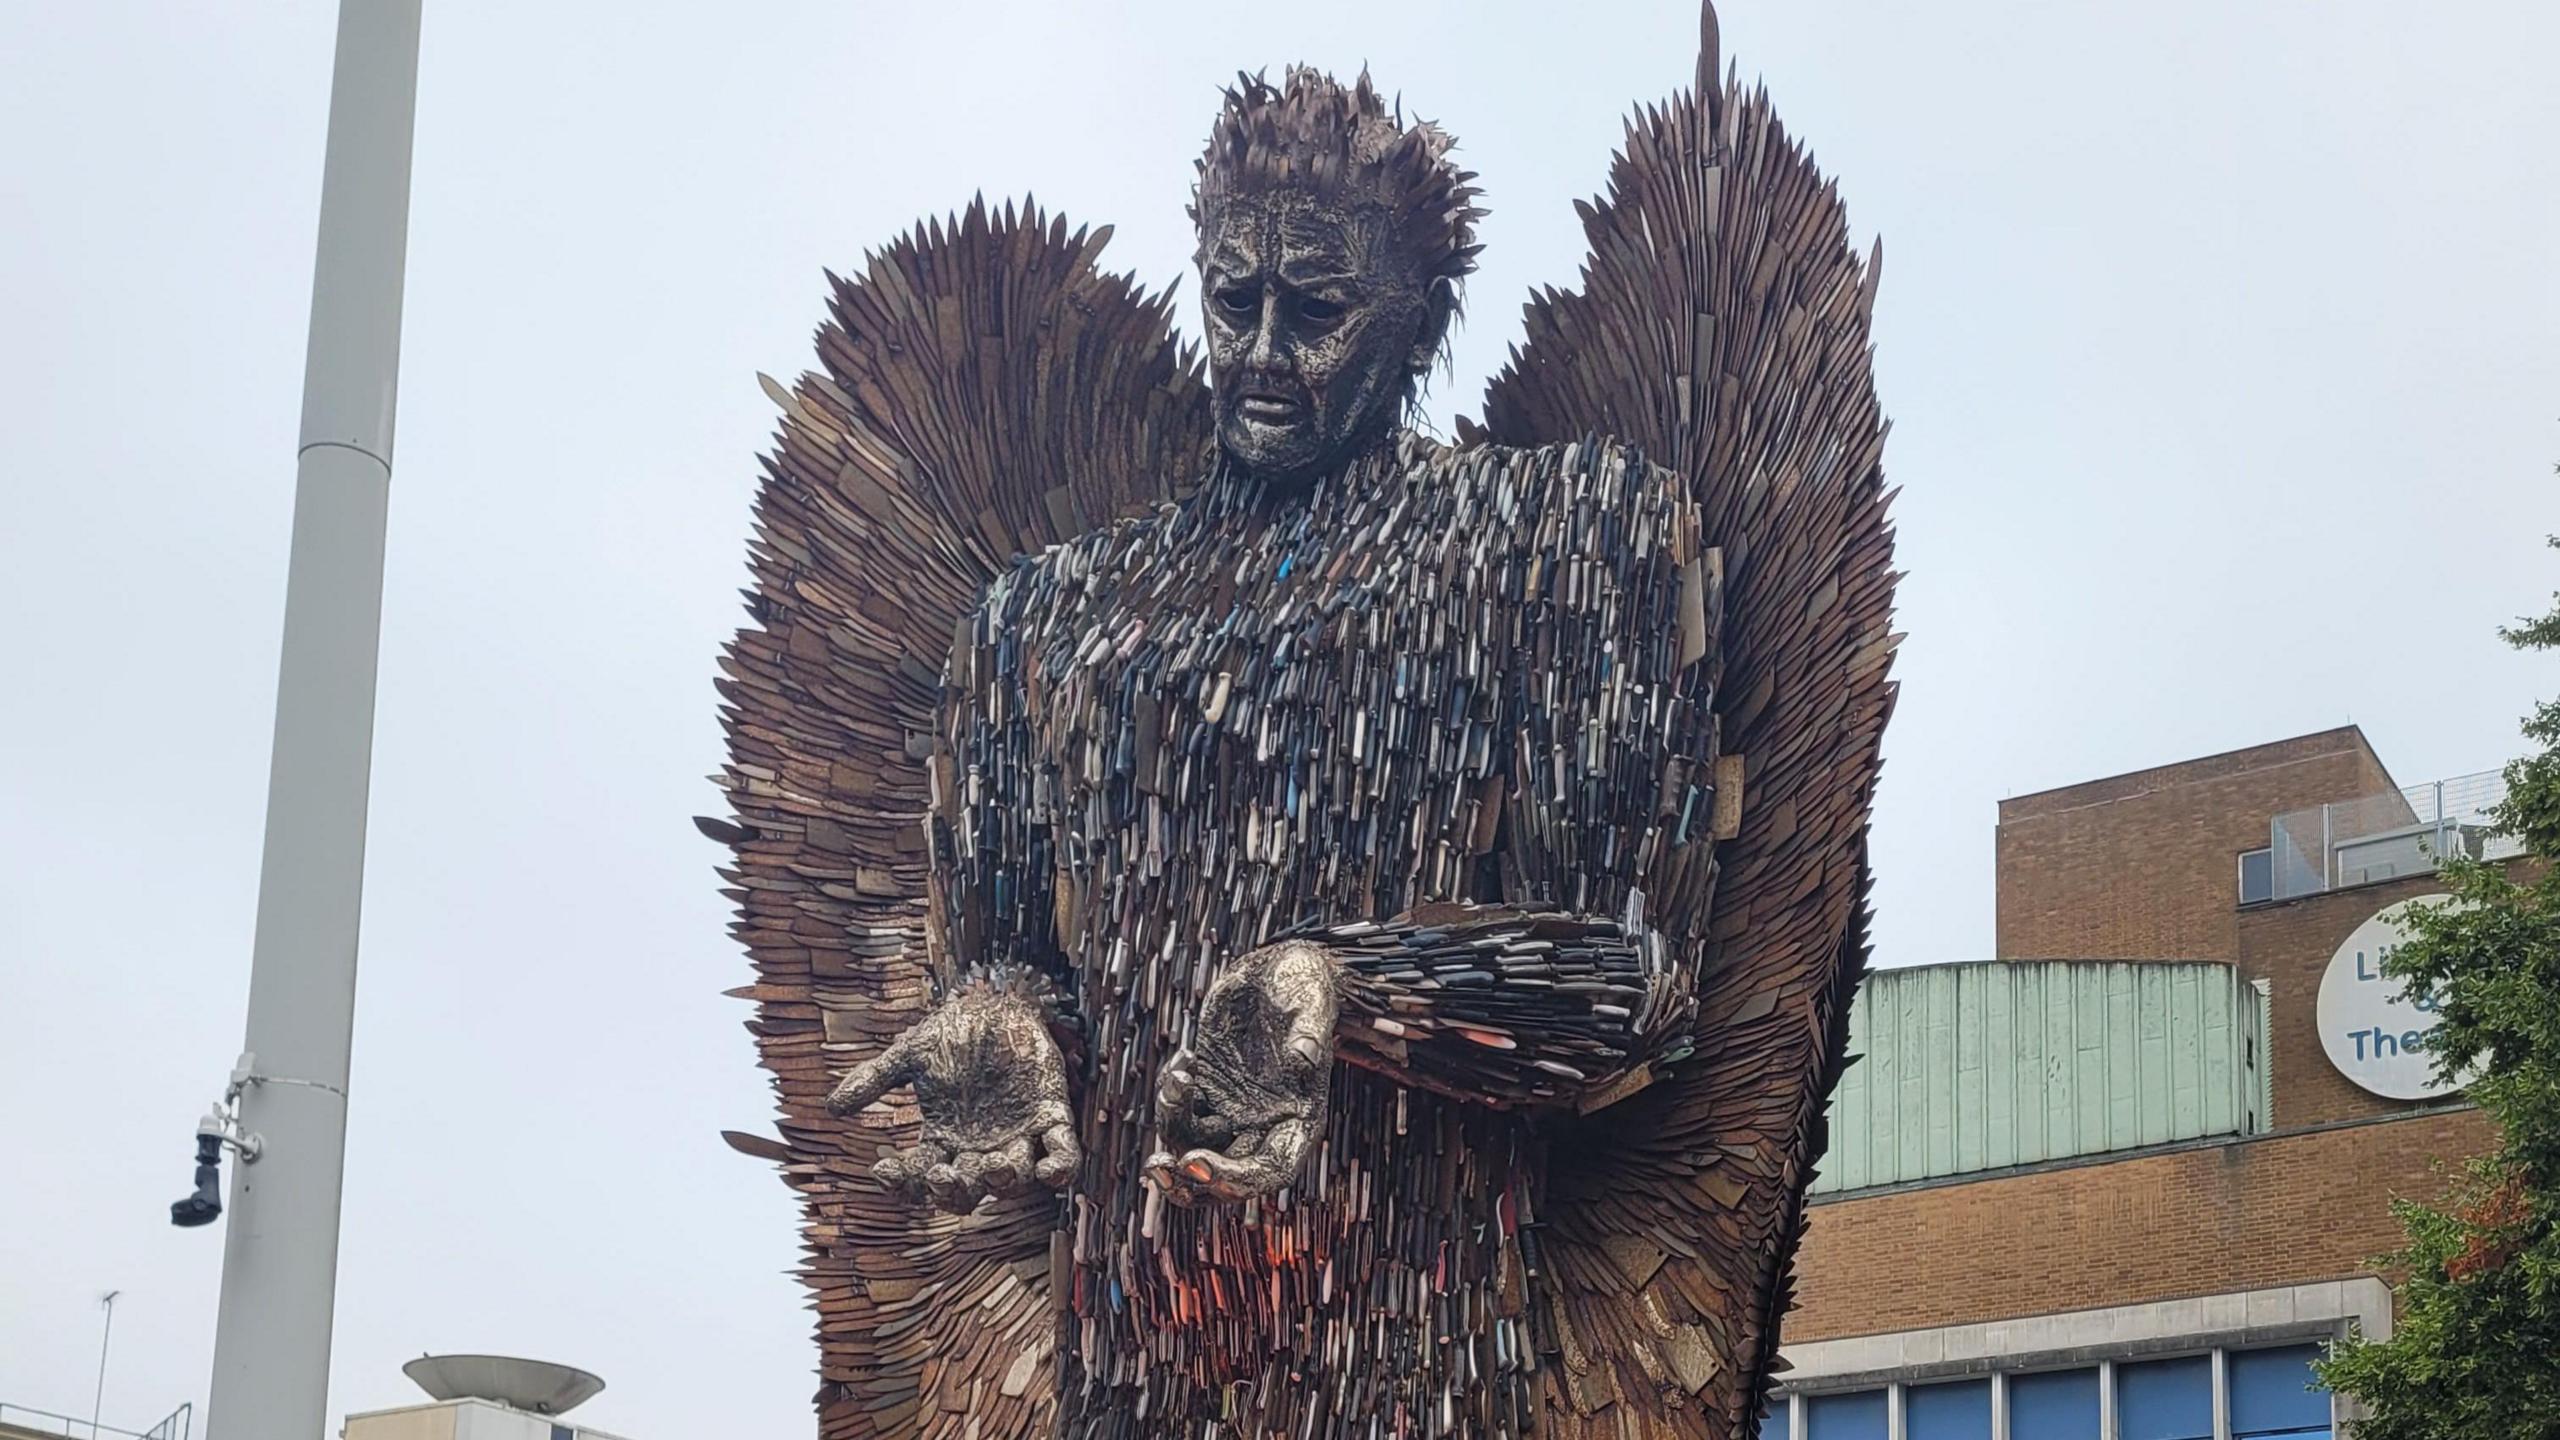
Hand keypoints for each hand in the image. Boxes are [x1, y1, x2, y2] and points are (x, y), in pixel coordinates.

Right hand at [825, 981, 1080, 1212]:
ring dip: (1003, 1180)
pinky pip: (1062, 1155)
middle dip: (953, 1191)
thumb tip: (832, 1106)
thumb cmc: (953, 1032)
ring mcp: (1016, 1136)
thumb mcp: (910, 1054)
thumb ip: (875, 1079)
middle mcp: (978, 1149)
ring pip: (1011, 1180)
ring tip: (996, 1163)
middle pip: (965, 1191)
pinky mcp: (1051, 1116)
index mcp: (943, 1141)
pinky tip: (1048, 1171)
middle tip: (942, 1174)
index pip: (918, 1179)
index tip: (884, 1168)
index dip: (902, 1183)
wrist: (998, 1001)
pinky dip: (1059, 1169)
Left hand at [1146, 939, 1338, 1203]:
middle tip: (1158, 1166)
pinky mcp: (1208, 1090)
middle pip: (1226, 1177)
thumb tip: (1304, 1055)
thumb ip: (1311, 1031)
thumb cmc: (1303, 986)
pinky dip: (1172, 1097)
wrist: (1278, 970)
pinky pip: (1182, 1113)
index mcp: (1298, 1121)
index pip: (1269, 1170)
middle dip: (1189, 1180)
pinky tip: (1185, 1057)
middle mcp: (1264, 1126)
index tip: (1195, 1161)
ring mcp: (1233, 1111)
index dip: (1234, 1178)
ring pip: (1193, 1148)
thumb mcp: (1312, 1001)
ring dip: (1172, 1133)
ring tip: (1178, 1079)